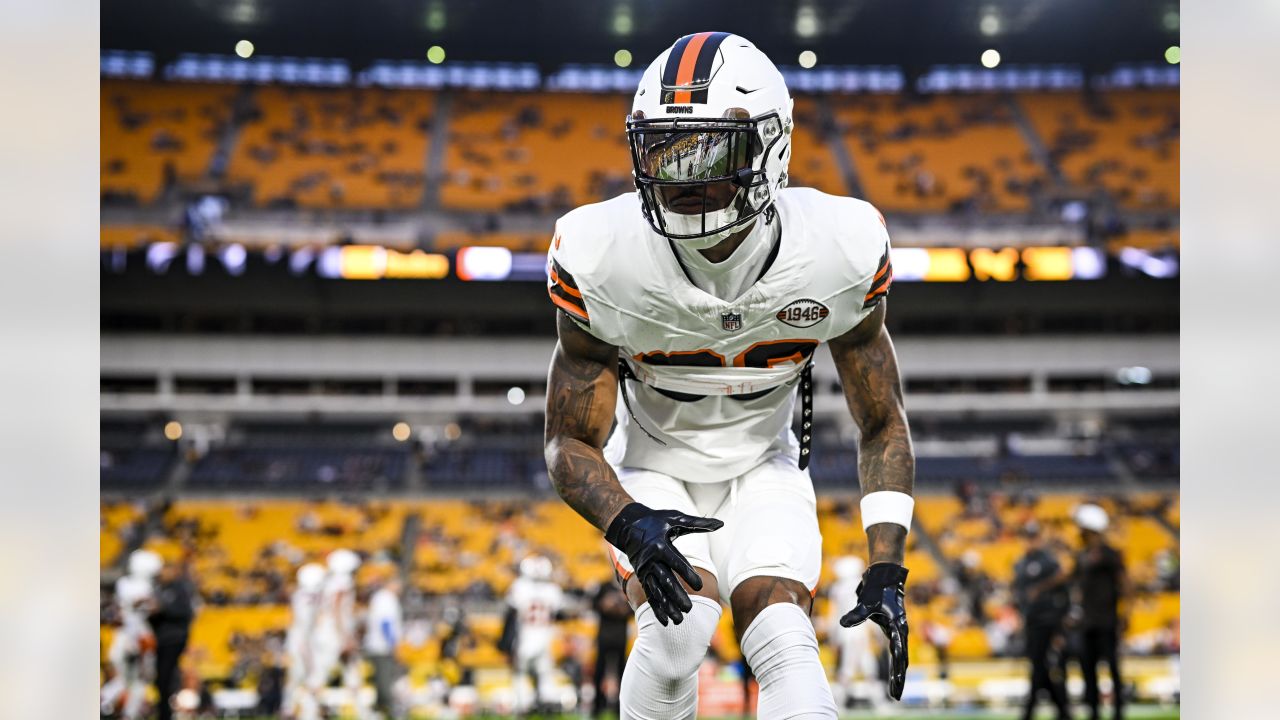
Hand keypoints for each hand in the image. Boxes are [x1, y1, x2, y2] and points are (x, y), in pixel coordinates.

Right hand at [605, 502, 722, 625]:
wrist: (627, 525)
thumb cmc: (656, 520)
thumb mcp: (676, 518)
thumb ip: (698, 524)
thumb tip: (720, 523)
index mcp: (661, 546)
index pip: (676, 563)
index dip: (688, 575)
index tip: (700, 586)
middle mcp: (651, 560)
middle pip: (666, 581)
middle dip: (677, 596)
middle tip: (689, 609)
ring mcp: (645, 570)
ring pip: (657, 591)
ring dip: (667, 607)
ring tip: (679, 620)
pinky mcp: (642, 577)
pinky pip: (649, 594)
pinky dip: (656, 608)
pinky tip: (665, 621)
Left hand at [840, 562, 909, 699]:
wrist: (885, 575)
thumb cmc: (877, 588)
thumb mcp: (866, 602)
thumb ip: (856, 615)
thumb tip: (842, 623)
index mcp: (898, 628)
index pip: (898, 655)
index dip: (897, 671)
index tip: (896, 684)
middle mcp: (900, 631)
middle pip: (901, 661)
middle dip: (899, 678)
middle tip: (896, 696)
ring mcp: (897, 630)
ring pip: (900, 657)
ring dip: (898, 673)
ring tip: (895, 690)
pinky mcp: (892, 628)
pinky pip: (895, 650)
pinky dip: (896, 663)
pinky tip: (895, 673)